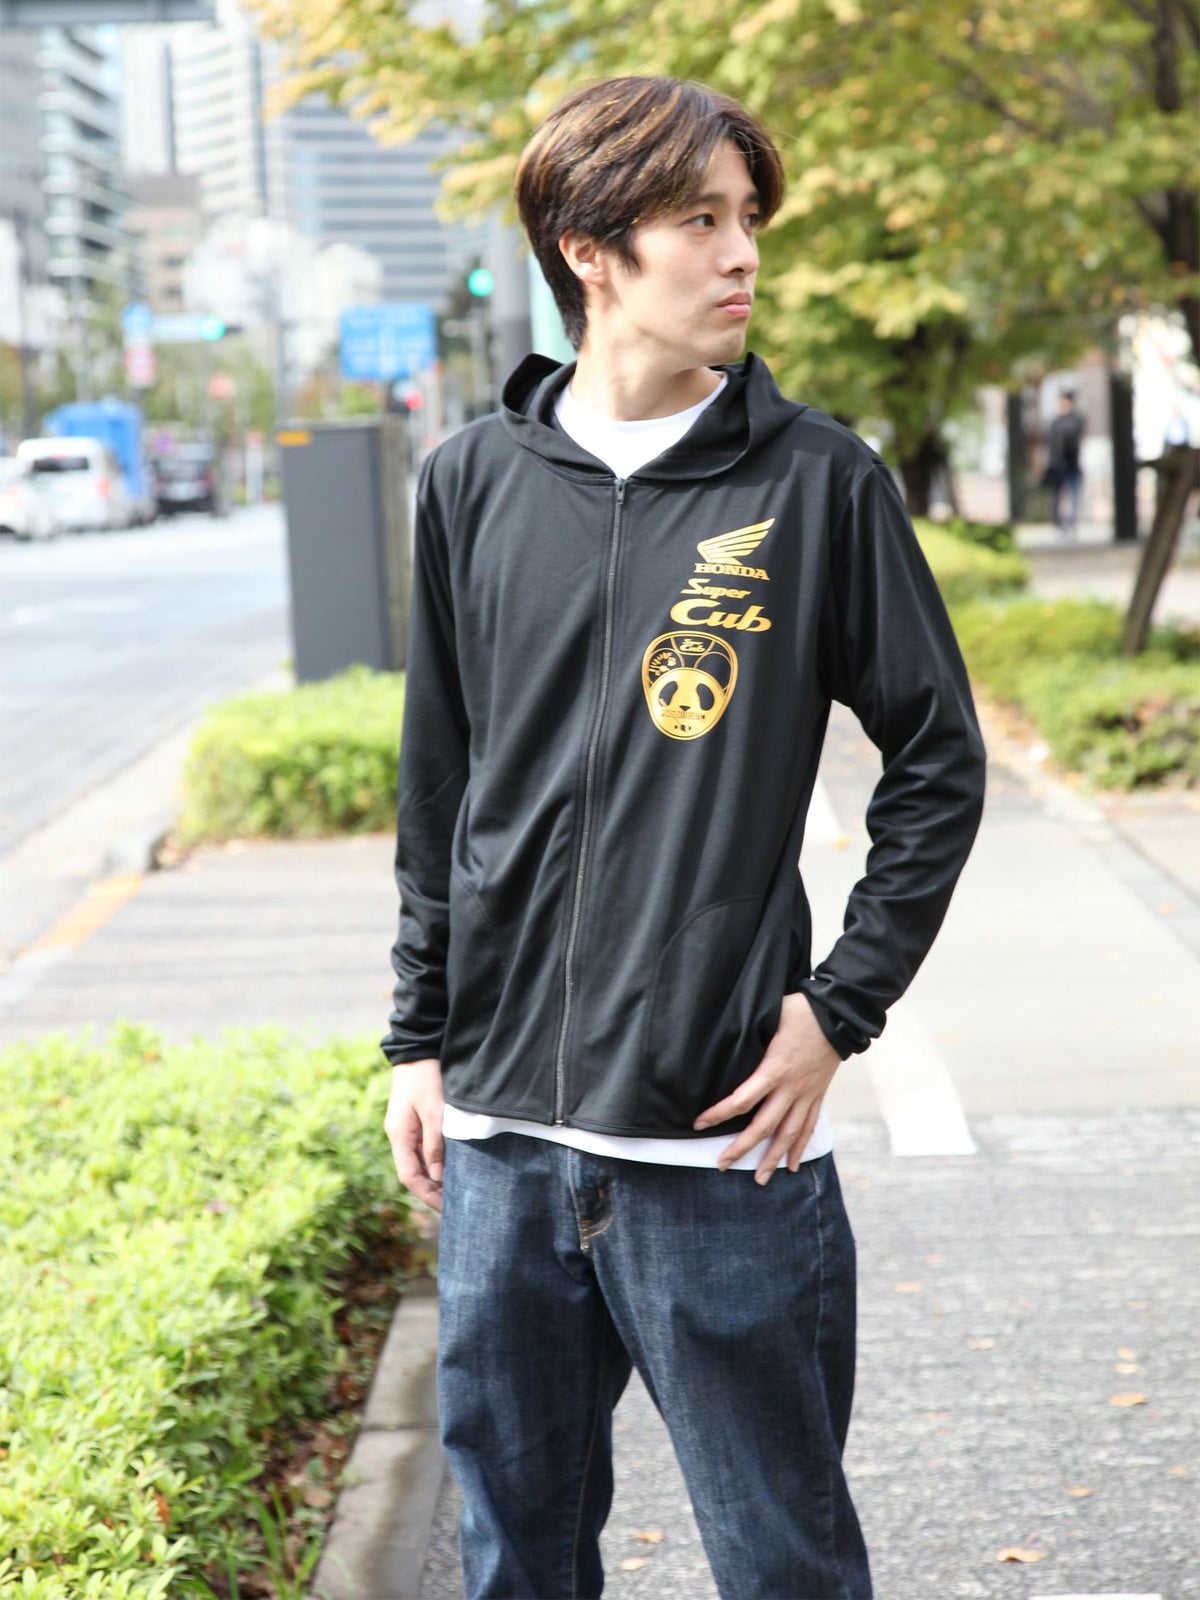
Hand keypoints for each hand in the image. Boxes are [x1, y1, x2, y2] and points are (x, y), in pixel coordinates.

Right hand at [384, 1059, 444, 1210]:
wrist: (417, 1050)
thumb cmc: (426, 1078)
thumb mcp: (434, 1111)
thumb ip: (435, 1144)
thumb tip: (437, 1176)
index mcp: (399, 1135)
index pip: (409, 1177)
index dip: (426, 1195)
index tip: (445, 1209)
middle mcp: (398, 1136)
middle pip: (412, 1173)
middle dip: (431, 1191)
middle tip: (453, 1205)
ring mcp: (404, 1129)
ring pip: (417, 1162)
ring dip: (433, 1177)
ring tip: (453, 1191)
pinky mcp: (413, 1121)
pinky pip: (421, 1149)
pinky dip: (434, 1161)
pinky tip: (448, 1167)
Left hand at [693, 993, 839, 1184]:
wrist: (839, 1015)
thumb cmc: (799, 1011)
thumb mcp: (768, 1019)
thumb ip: (750, 1037)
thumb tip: (723, 1041)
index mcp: (774, 1069)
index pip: (741, 1100)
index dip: (718, 1114)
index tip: (699, 1124)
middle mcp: (790, 1088)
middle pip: (763, 1126)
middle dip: (741, 1148)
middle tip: (722, 1164)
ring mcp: (806, 1094)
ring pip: (788, 1134)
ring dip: (773, 1158)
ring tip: (759, 1179)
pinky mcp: (818, 1095)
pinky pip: (808, 1126)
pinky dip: (800, 1147)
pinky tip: (792, 1165)